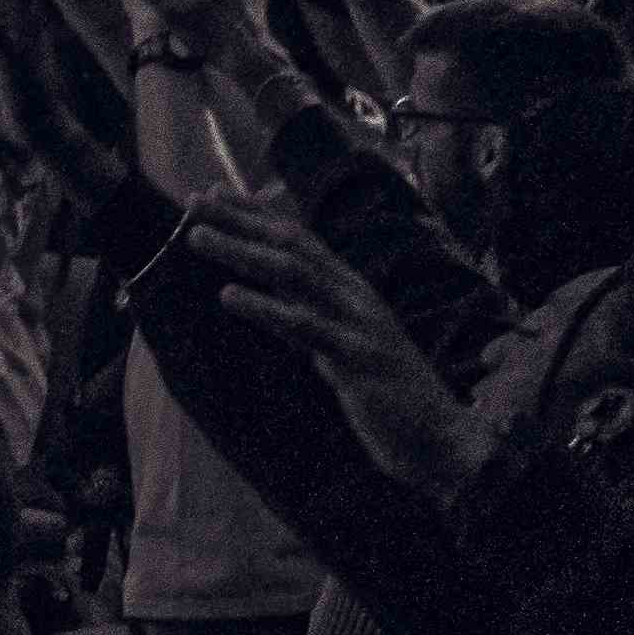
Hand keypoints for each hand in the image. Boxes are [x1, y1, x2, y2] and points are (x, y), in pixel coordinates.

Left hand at [180, 191, 471, 494]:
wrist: (442, 441)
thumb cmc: (391, 399)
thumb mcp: (345, 348)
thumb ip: (316, 320)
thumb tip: (281, 301)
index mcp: (352, 291)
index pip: (298, 239)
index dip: (255, 214)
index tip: (212, 193)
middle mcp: (355, 296)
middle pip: (291, 244)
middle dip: (240, 219)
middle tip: (192, 200)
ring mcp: (358, 324)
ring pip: (292, 274)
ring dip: (241, 251)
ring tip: (196, 237)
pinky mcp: (356, 358)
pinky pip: (304, 326)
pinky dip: (264, 307)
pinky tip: (229, 296)